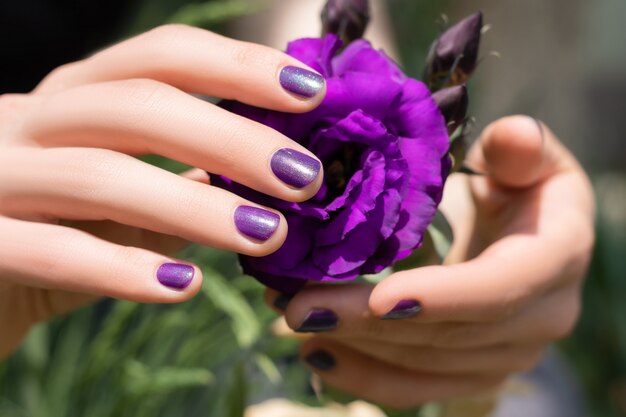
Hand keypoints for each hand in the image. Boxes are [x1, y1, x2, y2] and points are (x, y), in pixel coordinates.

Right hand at [0, 24, 326, 357]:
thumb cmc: (62, 227)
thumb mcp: (126, 192)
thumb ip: (184, 178)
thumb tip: (275, 174)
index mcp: (78, 97)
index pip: (162, 58)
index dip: (238, 66)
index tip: (311, 90)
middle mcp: (33, 120)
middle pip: (138, 106)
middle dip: (232, 138)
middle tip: (305, 178)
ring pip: (100, 176)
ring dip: (193, 207)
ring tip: (267, 235)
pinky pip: (50, 251)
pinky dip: (121, 270)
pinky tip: (183, 287)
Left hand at [267, 116, 593, 409]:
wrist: (533, 235)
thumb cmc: (523, 185)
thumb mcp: (527, 157)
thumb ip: (519, 147)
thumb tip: (514, 135)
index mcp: (554, 258)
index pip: (501, 288)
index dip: (444, 297)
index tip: (381, 298)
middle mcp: (538, 320)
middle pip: (448, 335)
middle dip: (369, 323)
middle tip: (298, 304)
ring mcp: (505, 353)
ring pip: (424, 366)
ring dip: (355, 345)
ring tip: (292, 316)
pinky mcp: (473, 370)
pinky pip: (417, 386)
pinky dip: (365, 376)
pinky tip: (316, 353)